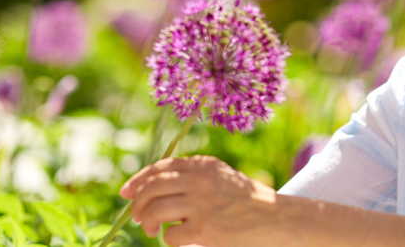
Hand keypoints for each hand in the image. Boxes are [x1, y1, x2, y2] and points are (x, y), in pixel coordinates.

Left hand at [118, 155, 291, 245]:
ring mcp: (201, 204)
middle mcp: (199, 180)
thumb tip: (152, 189)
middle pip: (151, 188)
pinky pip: (170, 235)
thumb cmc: (249, 202)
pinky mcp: (204, 229)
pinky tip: (180, 240)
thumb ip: (193, 177)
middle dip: (137, 204)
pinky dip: (169, 240)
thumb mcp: (222, 178)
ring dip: (147, 222)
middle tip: (137, 217)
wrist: (278, 220)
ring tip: (152, 230)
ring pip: (154, 210)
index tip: (125, 193)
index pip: (159, 168)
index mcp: (203, 165)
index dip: (137, 181)